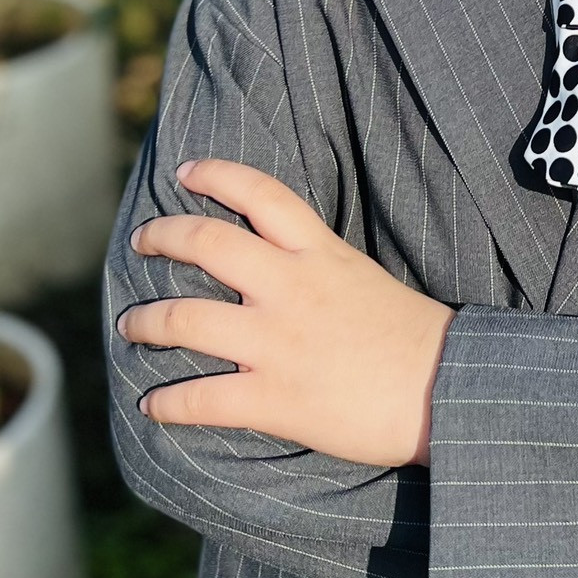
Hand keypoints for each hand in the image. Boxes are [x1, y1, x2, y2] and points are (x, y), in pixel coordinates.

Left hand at [118, 158, 453, 466]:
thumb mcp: (365, 277)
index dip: (216, 175)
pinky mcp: (275, 398)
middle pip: (207, 242)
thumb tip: (284, 272)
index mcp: (319, 253)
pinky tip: (152, 405)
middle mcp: (290, 288)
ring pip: (185, 319)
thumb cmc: (417, 337)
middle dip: (162, 237)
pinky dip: (168, 402)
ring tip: (130, 325)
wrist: (447, 389)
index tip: (187, 172)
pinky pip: (201, 398)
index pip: (260, 193)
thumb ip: (321, 268)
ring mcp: (277, 342)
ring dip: (147, 321)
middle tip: (141, 241)